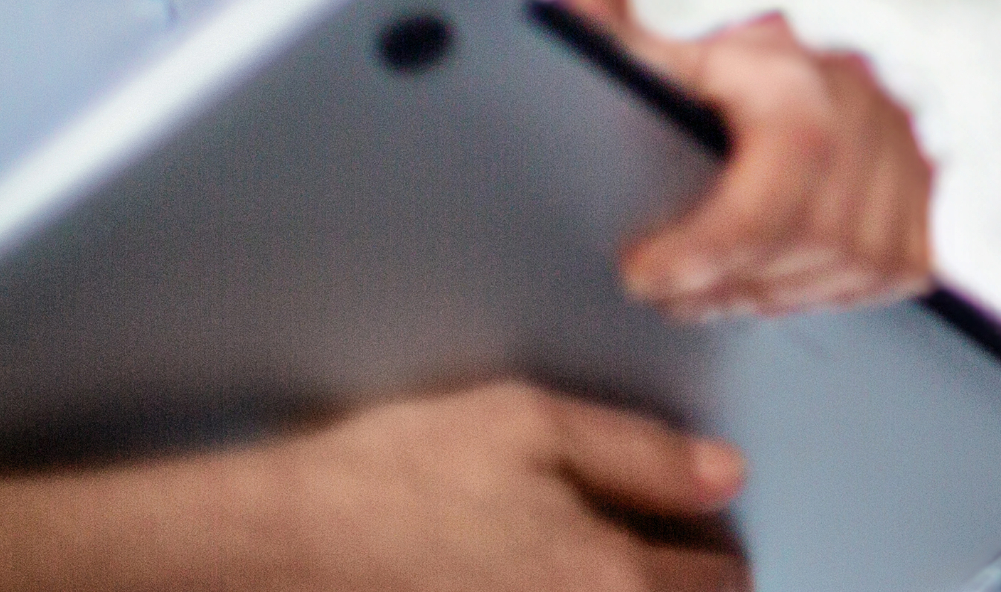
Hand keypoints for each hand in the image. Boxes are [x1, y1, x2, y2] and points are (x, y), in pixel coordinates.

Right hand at [256, 379, 744, 591]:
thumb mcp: (531, 424)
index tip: (693, 523)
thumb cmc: (397, 479)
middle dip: (676, 588)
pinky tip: (527, 577)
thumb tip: (725, 477)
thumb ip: (644, 453)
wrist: (275, 548)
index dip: (714, 542)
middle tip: (653, 550)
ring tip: (582, 563)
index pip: (718, 578)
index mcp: (610, 581)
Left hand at [557, 0, 933, 320]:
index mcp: (798, 65)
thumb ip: (607, 29)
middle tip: (666, 291)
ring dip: (770, 290)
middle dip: (730, 275)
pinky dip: (822, 293)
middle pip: (819, 227)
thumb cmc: (710, 90)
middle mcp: (870, 101)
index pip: (792, 153)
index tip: (642, 270)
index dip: (720, 232)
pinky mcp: (928, 203)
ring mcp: (911, 153)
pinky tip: (769, 281)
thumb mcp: (655, 64)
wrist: (794, 102)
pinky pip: (888, 273)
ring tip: (707, 291)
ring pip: (854, 259)